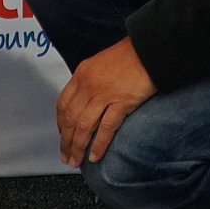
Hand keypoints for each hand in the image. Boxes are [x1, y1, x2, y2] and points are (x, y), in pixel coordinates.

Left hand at [56, 37, 155, 165]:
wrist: (149, 48)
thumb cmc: (129, 55)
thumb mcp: (101, 63)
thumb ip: (91, 80)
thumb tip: (87, 99)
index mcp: (82, 74)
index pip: (63, 104)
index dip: (60, 124)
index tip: (62, 135)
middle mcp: (89, 85)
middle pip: (70, 119)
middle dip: (66, 141)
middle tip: (65, 156)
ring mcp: (104, 94)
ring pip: (83, 126)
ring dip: (77, 147)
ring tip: (76, 160)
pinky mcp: (121, 102)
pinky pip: (105, 128)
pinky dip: (98, 144)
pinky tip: (95, 155)